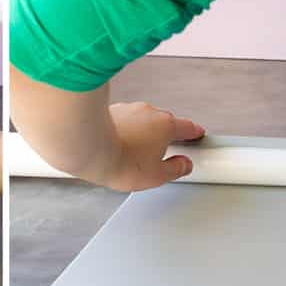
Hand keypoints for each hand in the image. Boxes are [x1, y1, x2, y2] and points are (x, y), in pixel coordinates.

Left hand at [88, 103, 204, 190]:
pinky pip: (125, 121)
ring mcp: (130, 109)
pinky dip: (125, 131)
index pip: (187, 127)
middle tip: (159, 156)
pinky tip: (118, 146)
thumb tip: (183, 165)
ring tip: (132, 155)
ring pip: (143, 121)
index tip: (197, 135)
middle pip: (164, 123)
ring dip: (142, 134)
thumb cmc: (121, 162)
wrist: (89, 148)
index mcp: (166, 125)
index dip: (194, 133)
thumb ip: (175, 170)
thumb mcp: (156, 176)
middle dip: (164, 137)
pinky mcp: (112, 110)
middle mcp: (149, 112)